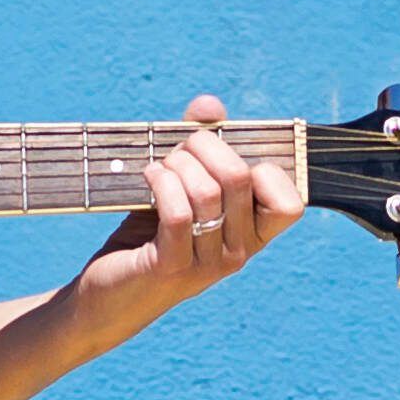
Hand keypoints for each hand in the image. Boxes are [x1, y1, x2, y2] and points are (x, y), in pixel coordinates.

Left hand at [84, 96, 298, 306]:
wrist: (109, 294)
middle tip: (178, 150)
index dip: (262, 167)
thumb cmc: (150, 237)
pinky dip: (161, 182)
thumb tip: (210, 105)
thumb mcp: (182, 187)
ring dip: (176, 163)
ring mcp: (208, 264)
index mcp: (253, 236)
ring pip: (207, 191)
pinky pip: (178, 212)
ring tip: (159, 166)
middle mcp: (240, 253)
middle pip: (239, 177)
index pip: (290, 202)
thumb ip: (201, 143)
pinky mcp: (172, 267)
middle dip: (203, 146)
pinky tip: (148, 177)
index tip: (225, 159)